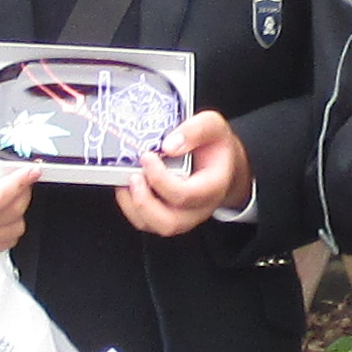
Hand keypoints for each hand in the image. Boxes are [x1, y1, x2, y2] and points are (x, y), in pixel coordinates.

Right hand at [0, 116, 36, 251]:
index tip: (30, 171)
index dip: (19, 183)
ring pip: (13, 229)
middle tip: (15, 177)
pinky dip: (10, 226)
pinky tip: (0, 210)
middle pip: (9, 212)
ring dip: (17, 210)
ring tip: (5, 193)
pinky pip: (7, 241)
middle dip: (21, 192)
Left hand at [119, 108, 251, 236]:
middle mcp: (198, 208)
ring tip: (128, 179)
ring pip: (153, 225)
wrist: (223, 163)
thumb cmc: (216, 146)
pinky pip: (144, 221)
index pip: (186, 195)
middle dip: (144, 201)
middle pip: (169, 222)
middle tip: (134, 176)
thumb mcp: (213, 126)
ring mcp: (182, 216)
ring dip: (133, 204)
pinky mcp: (166, 216)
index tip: (147, 157)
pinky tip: (128, 184)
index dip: (161, 179)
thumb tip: (168, 146)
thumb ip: (195, 130)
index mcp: (213, 187)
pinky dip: (130, 205)